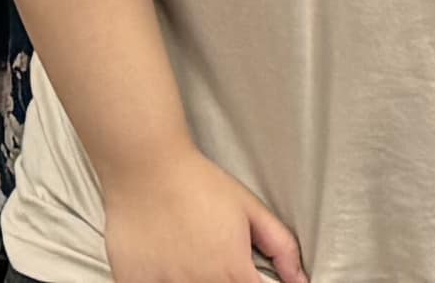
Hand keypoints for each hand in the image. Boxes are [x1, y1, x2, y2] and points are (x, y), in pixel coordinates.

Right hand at [105, 144, 310, 282]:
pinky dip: (161, 281)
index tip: (243, 274)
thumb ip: (282, 246)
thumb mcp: (249, 207)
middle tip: (213, 261)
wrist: (144, 163)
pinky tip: (164, 266)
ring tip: (188, 260)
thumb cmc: (197, 182)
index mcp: (232, 272)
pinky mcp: (134, 280)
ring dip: (191, 280)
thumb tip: (300, 280)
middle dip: (222, 280)